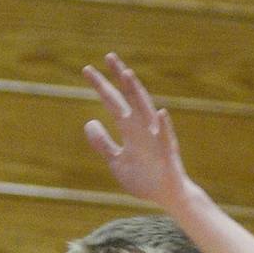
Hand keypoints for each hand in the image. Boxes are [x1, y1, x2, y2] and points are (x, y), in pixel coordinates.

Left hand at [82, 52, 189, 208]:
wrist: (165, 196)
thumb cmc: (143, 178)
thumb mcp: (116, 161)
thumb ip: (103, 143)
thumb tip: (89, 122)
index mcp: (129, 129)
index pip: (113, 102)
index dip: (101, 86)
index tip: (87, 69)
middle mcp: (142, 127)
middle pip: (129, 97)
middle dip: (118, 78)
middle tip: (107, 56)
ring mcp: (155, 138)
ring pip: (146, 111)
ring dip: (137, 93)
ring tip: (127, 74)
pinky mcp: (166, 154)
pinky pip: (165, 138)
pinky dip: (163, 126)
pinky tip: (161, 113)